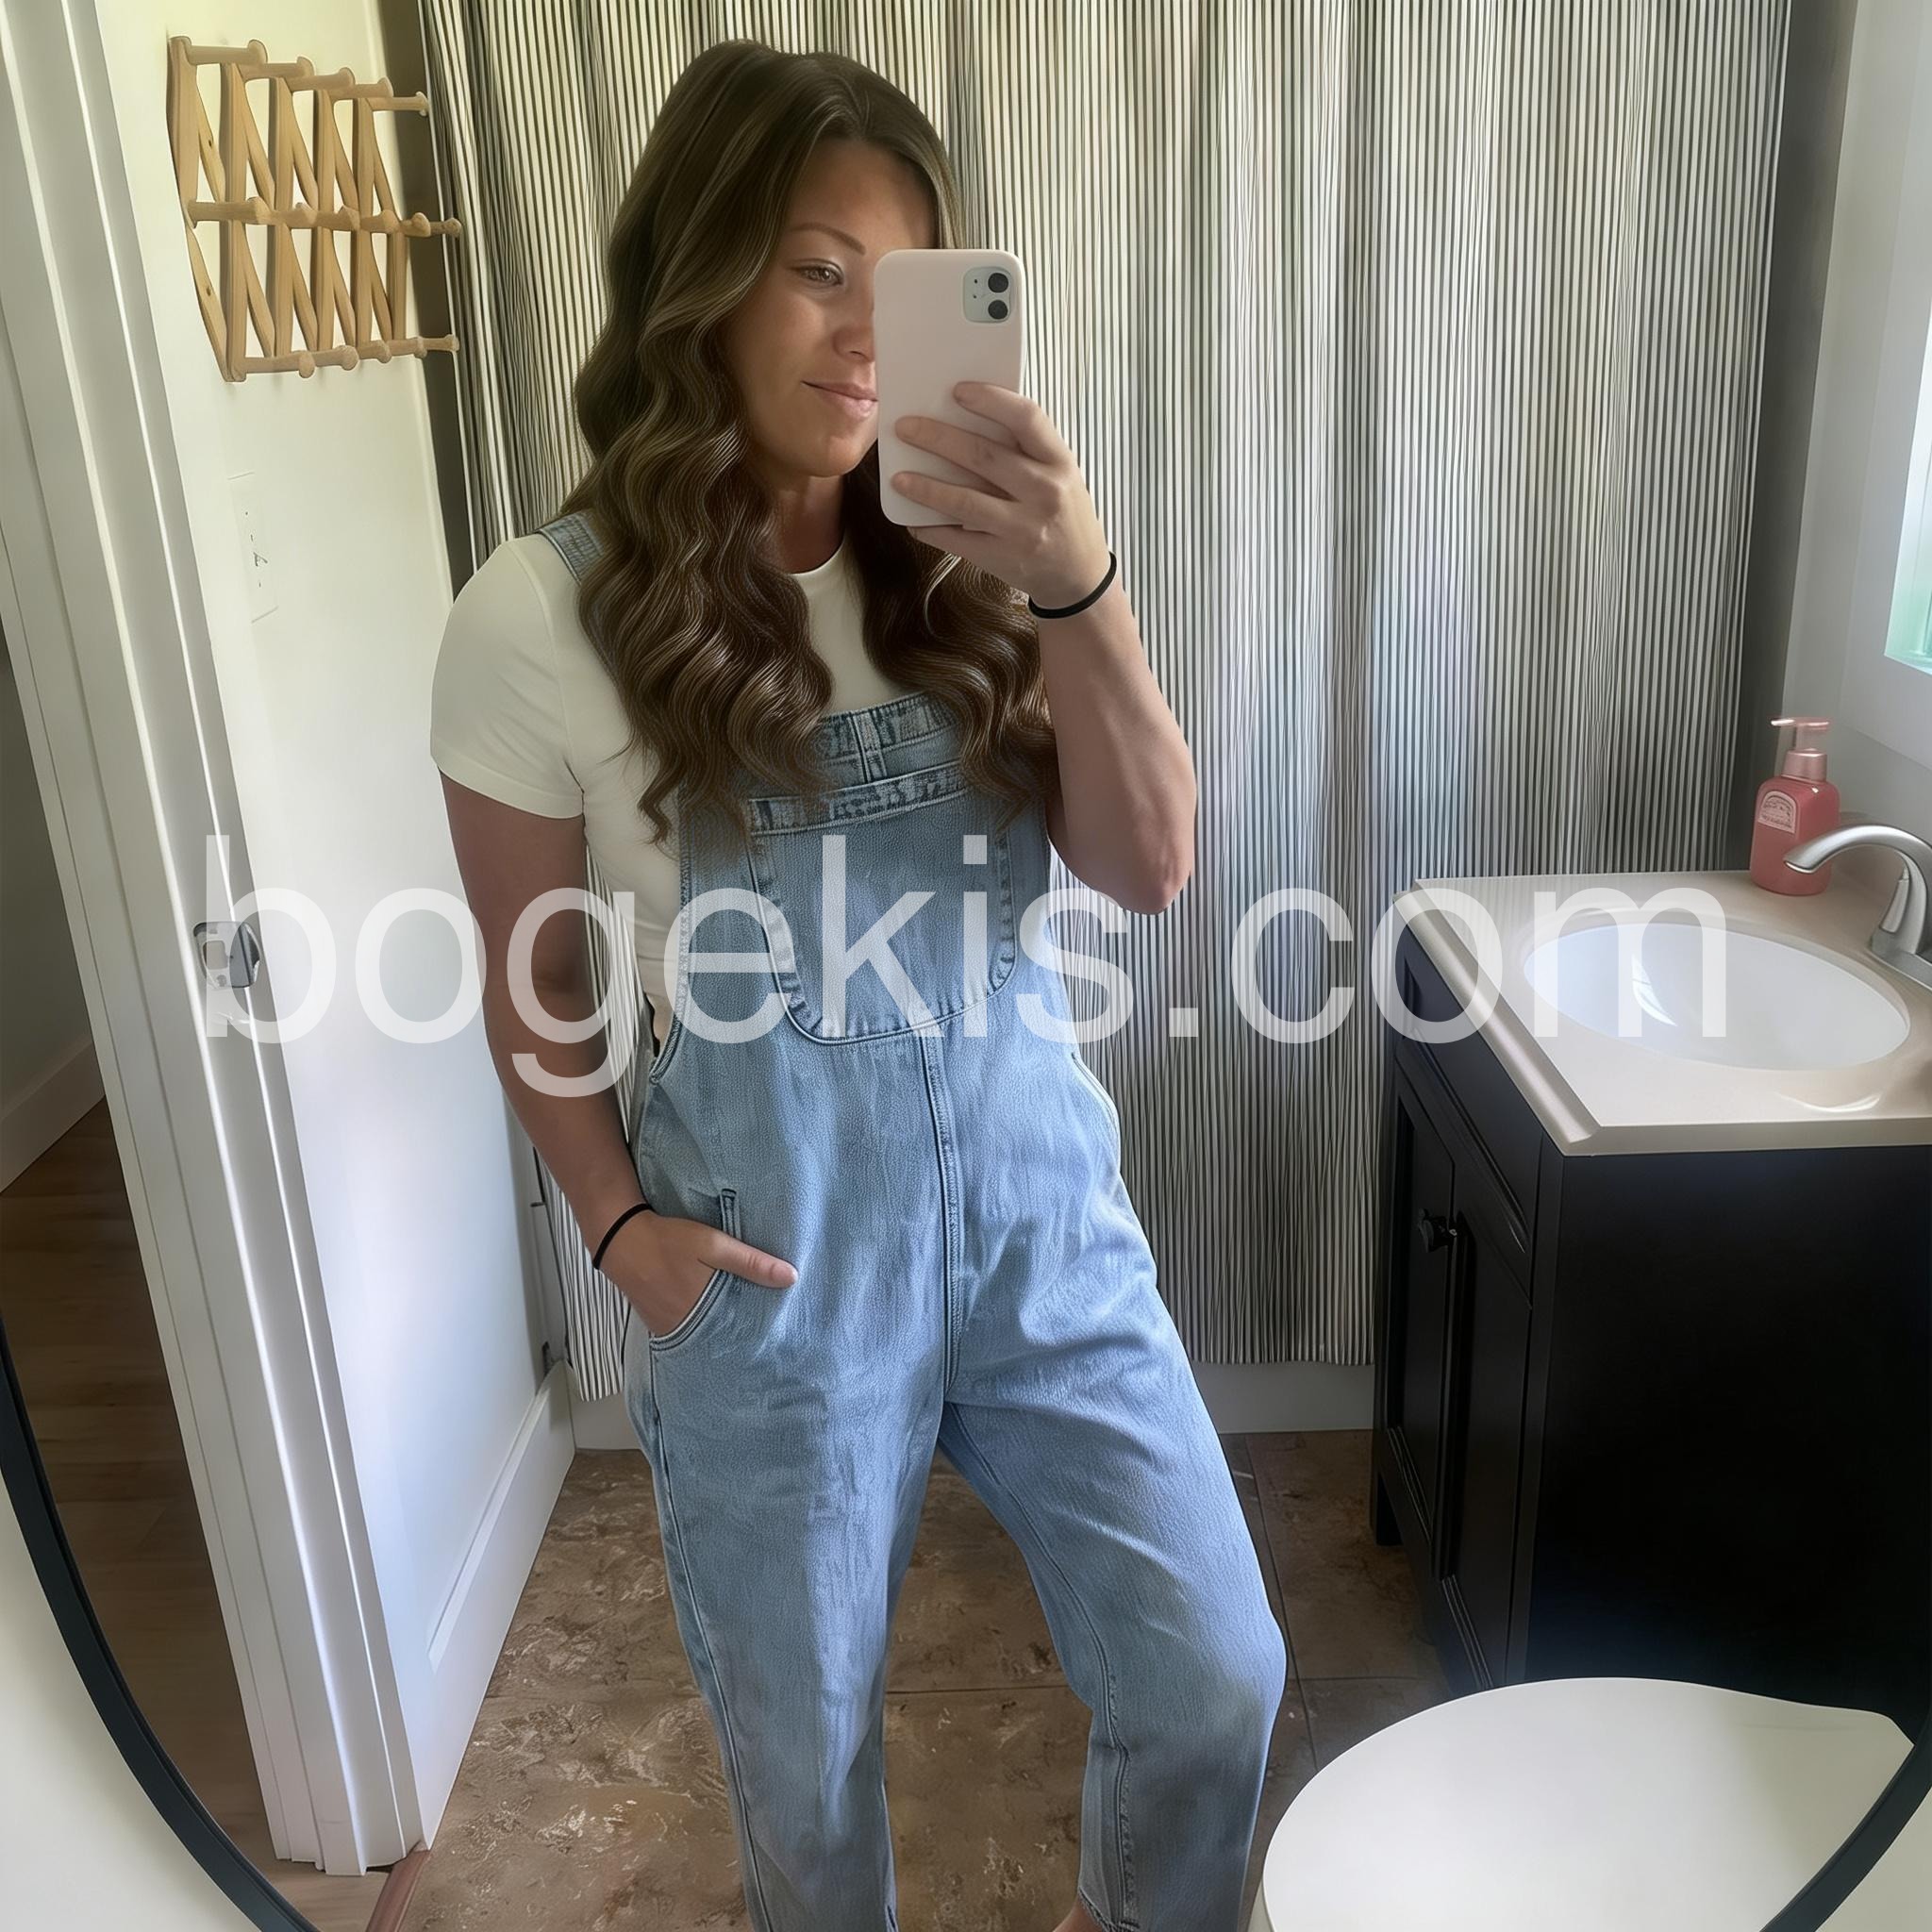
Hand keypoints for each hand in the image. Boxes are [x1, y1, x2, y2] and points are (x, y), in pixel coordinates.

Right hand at [599, 1208, 796, 1336]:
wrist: (621, 1239)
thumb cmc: (668, 1240)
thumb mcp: (713, 1245)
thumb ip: (751, 1262)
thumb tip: (791, 1277)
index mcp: (703, 1313)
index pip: (740, 1333)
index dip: (759, 1330)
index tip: (778, 1329)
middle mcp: (685, 1328)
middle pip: (722, 1336)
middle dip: (741, 1331)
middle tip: (764, 1326)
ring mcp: (669, 1328)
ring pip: (705, 1334)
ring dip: (721, 1328)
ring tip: (741, 1320)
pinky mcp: (659, 1323)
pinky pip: (687, 1329)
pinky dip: (701, 1324)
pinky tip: (712, 1313)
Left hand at [892, 382, 1113, 608]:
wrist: (1079, 574)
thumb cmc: (1062, 513)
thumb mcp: (1059, 475)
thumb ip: (1025, 451)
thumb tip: (964, 420)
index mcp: (1059, 462)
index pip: (1027, 419)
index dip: (991, 400)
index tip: (957, 390)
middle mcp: (1045, 493)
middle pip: (984, 456)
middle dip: (938, 438)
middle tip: (905, 427)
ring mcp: (1023, 529)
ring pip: (964, 501)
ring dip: (925, 487)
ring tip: (898, 477)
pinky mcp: (1003, 557)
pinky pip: (956, 539)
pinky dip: (930, 528)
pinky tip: (912, 519)